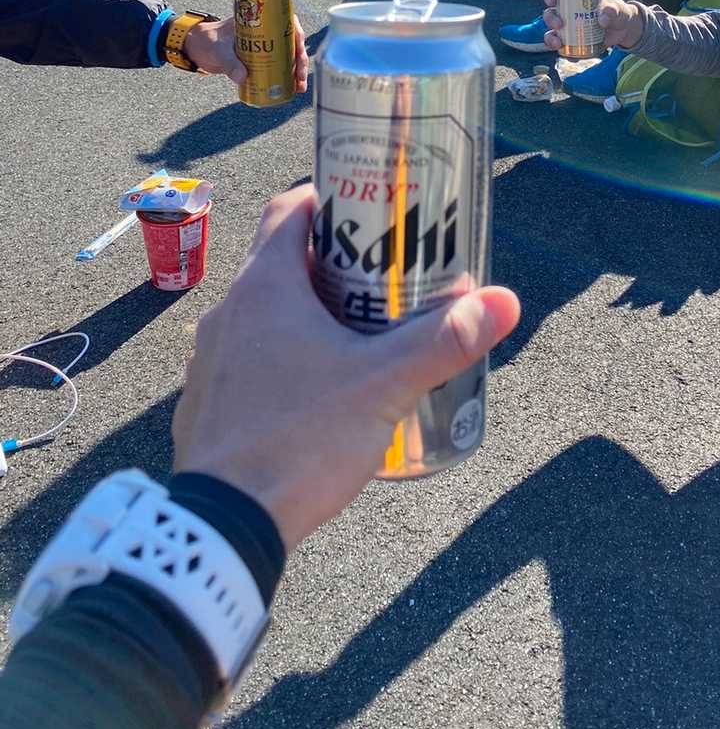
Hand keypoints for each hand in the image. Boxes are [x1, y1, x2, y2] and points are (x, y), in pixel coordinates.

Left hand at [172, 185, 519, 551]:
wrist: (222, 526)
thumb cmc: (302, 438)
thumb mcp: (385, 386)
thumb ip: (445, 342)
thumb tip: (505, 301)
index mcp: (265, 285)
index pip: (289, 208)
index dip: (331, 202)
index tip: (372, 218)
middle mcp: (228, 310)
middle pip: (282, 261)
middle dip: (334, 266)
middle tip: (383, 283)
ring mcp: (209, 359)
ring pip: (262, 314)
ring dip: (305, 316)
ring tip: (355, 340)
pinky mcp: (205, 404)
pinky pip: (245, 362)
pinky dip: (278, 361)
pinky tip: (314, 395)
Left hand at [183, 13, 309, 93]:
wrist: (195, 47)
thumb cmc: (206, 41)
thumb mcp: (217, 51)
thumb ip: (229, 64)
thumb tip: (243, 78)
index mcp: (259, 20)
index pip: (286, 22)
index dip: (297, 36)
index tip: (299, 52)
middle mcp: (266, 31)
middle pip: (291, 42)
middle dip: (300, 60)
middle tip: (300, 78)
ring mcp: (264, 44)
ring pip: (288, 55)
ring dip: (296, 71)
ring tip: (298, 88)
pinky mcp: (259, 58)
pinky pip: (278, 65)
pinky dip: (286, 76)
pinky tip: (291, 88)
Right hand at [542, 0, 643, 50]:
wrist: (623, 30)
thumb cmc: (617, 12)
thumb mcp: (617, 8)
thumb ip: (612, 10)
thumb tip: (602, 20)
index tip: (552, 1)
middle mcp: (567, 13)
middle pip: (550, 14)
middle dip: (550, 19)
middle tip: (559, 24)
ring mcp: (568, 29)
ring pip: (552, 32)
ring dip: (550, 38)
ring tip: (558, 43)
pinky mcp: (573, 43)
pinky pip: (563, 48)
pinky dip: (564, 53)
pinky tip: (570, 56)